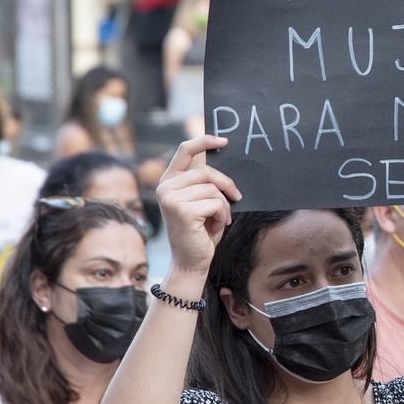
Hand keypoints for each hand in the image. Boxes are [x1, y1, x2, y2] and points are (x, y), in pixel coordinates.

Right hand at [156, 135, 241, 275]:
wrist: (191, 262)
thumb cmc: (199, 233)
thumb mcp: (200, 202)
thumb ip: (204, 183)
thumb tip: (222, 157)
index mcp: (169, 182)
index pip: (185, 150)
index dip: (204, 141)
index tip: (224, 140)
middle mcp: (166, 188)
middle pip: (207, 171)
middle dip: (227, 185)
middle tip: (237, 198)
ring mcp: (172, 199)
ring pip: (213, 189)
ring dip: (224, 206)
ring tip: (219, 220)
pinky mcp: (182, 211)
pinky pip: (216, 203)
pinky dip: (222, 215)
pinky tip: (214, 227)